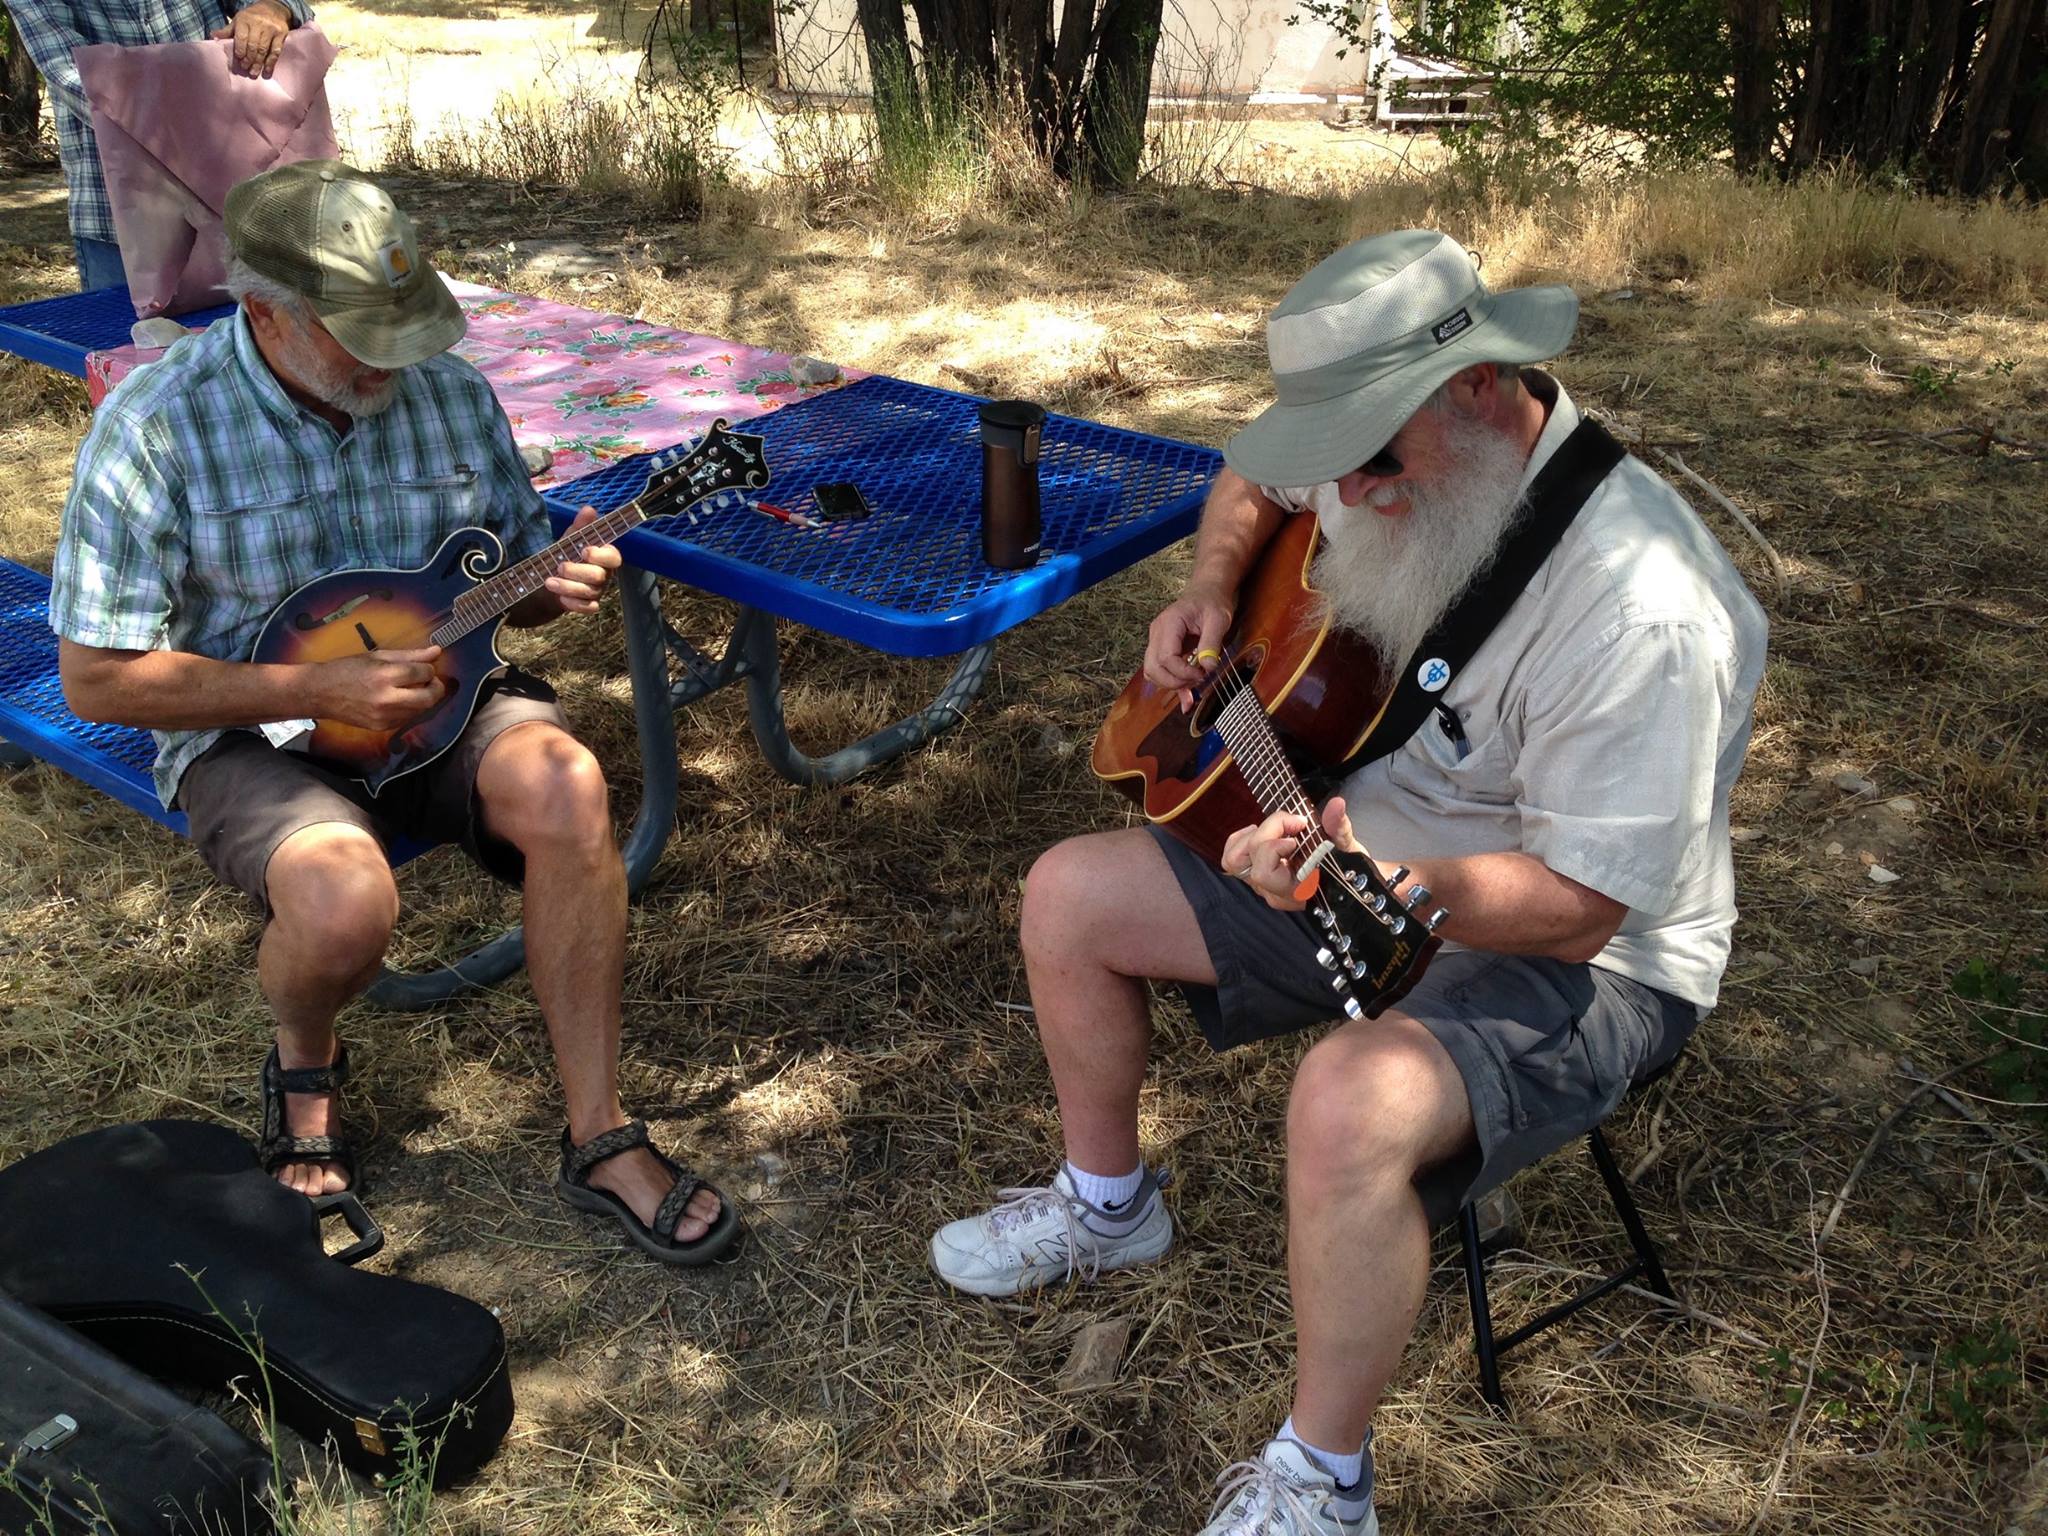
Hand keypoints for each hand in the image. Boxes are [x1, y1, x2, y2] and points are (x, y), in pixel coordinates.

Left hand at [211, 0, 288, 77]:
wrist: (273, 9)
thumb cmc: (252, 17)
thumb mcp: (238, 20)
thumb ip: (227, 30)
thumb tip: (214, 37)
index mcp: (245, 20)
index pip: (242, 37)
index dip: (240, 50)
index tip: (239, 59)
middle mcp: (258, 24)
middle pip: (253, 45)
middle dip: (249, 59)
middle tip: (245, 69)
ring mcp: (271, 29)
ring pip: (263, 49)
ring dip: (258, 63)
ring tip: (254, 73)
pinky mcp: (281, 35)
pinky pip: (276, 51)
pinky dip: (271, 63)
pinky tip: (267, 71)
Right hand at [309, 647, 446, 730]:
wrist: (319, 693)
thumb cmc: (347, 669)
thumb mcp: (377, 656)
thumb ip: (409, 655)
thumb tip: (436, 651)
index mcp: (385, 676)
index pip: (423, 673)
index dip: (429, 669)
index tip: (425, 667)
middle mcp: (387, 698)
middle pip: (429, 698)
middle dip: (436, 688)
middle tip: (431, 681)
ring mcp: (385, 716)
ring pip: (421, 710)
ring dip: (424, 698)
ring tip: (413, 688)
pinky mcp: (382, 727)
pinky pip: (408, 718)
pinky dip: (411, 708)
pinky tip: (400, 699)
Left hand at [547, 505, 619, 613]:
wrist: (550, 578)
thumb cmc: (565, 555)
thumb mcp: (570, 539)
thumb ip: (581, 526)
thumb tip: (589, 509)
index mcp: (604, 556)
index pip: (614, 557)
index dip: (601, 556)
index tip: (584, 551)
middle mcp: (604, 574)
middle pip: (599, 576)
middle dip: (577, 572)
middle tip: (559, 567)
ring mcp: (598, 591)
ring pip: (590, 592)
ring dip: (568, 587)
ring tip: (549, 581)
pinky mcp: (589, 605)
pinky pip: (587, 608)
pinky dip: (574, 604)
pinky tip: (560, 598)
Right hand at [1142, 583, 1232, 699]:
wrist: (1208, 591)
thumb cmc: (1212, 601)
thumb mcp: (1218, 619)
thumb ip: (1212, 643)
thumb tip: (1208, 667)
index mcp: (1169, 623)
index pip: (1165, 657)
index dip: (1183, 672)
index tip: (1202, 674)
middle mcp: (1157, 632)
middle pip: (1152, 668)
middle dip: (1174, 682)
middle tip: (1198, 681)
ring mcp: (1157, 640)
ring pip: (1152, 672)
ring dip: (1171, 684)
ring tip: (1194, 683)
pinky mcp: (1162, 647)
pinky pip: (1160, 670)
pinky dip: (1172, 683)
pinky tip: (1187, 695)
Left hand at [1219, 796, 1363, 911]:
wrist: (1348, 883)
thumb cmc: (1347, 866)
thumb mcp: (1347, 846)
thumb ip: (1339, 827)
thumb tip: (1336, 804)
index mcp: (1296, 890)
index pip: (1265, 872)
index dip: (1274, 846)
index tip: (1300, 831)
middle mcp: (1273, 892)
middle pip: (1245, 862)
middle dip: (1265, 832)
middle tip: (1291, 823)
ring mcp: (1261, 886)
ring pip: (1233, 860)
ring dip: (1250, 836)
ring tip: (1275, 828)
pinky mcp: (1255, 877)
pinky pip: (1232, 858)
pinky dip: (1241, 839)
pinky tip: (1262, 831)